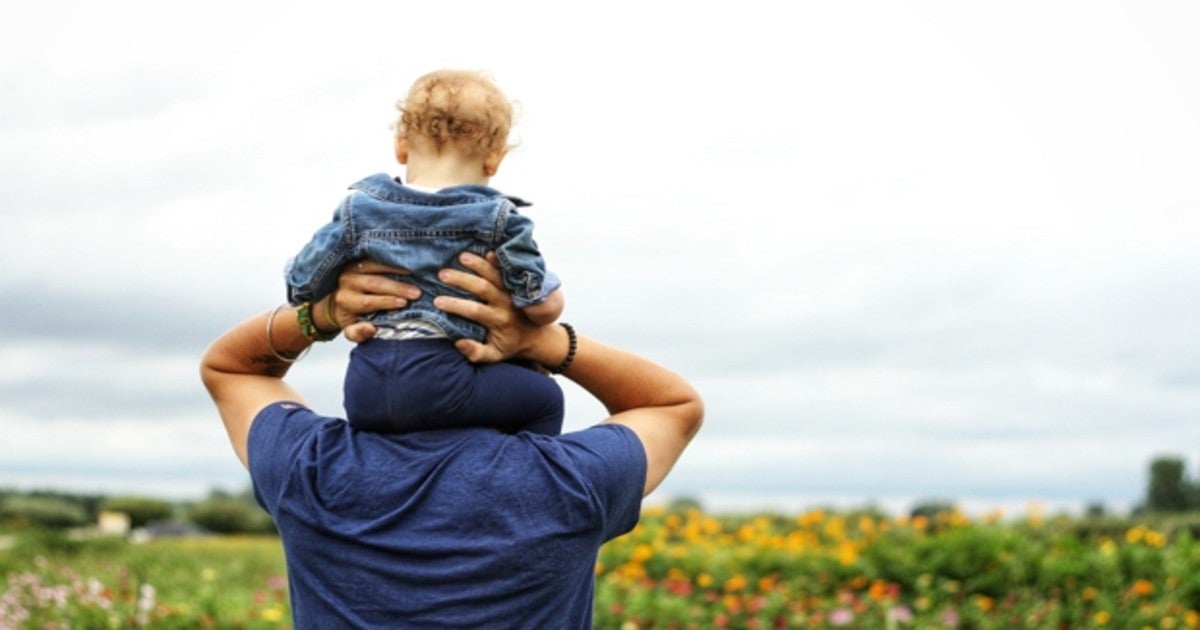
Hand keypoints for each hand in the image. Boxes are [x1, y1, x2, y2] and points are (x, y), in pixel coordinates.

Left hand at [330, 260, 420, 341]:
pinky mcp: (359, 258)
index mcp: (345, 301)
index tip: (404, 303)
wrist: (339, 298)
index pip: (367, 302)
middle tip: (416, 293)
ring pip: (375, 266)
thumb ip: (358, 333)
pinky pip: (377, 256)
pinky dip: (392, 260)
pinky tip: (406, 263)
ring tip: (414, 274)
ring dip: (397, 270)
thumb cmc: (351, 315)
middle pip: (374, 283)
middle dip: (397, 288)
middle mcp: (346, 282)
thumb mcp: (351, 329)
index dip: (386, 302)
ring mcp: (352, 267)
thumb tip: (371, 329)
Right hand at [434, 252, 548, 363]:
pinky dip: (498, 261)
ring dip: (478, 264)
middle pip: (483, 288)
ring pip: (495, 275)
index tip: (437, 301)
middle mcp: (505, 303)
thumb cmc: (509, 345)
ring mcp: (511, 291)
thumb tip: (458, 343)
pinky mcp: (515, 284)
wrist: (535, 336)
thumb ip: (476, 352)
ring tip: (461, 256)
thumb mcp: (494, 355)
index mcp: (499, 320)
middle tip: (442, 274)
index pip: (475, 310)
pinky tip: (487, 251)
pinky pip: (507, 270)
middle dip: (462, 280)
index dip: (456, 305)